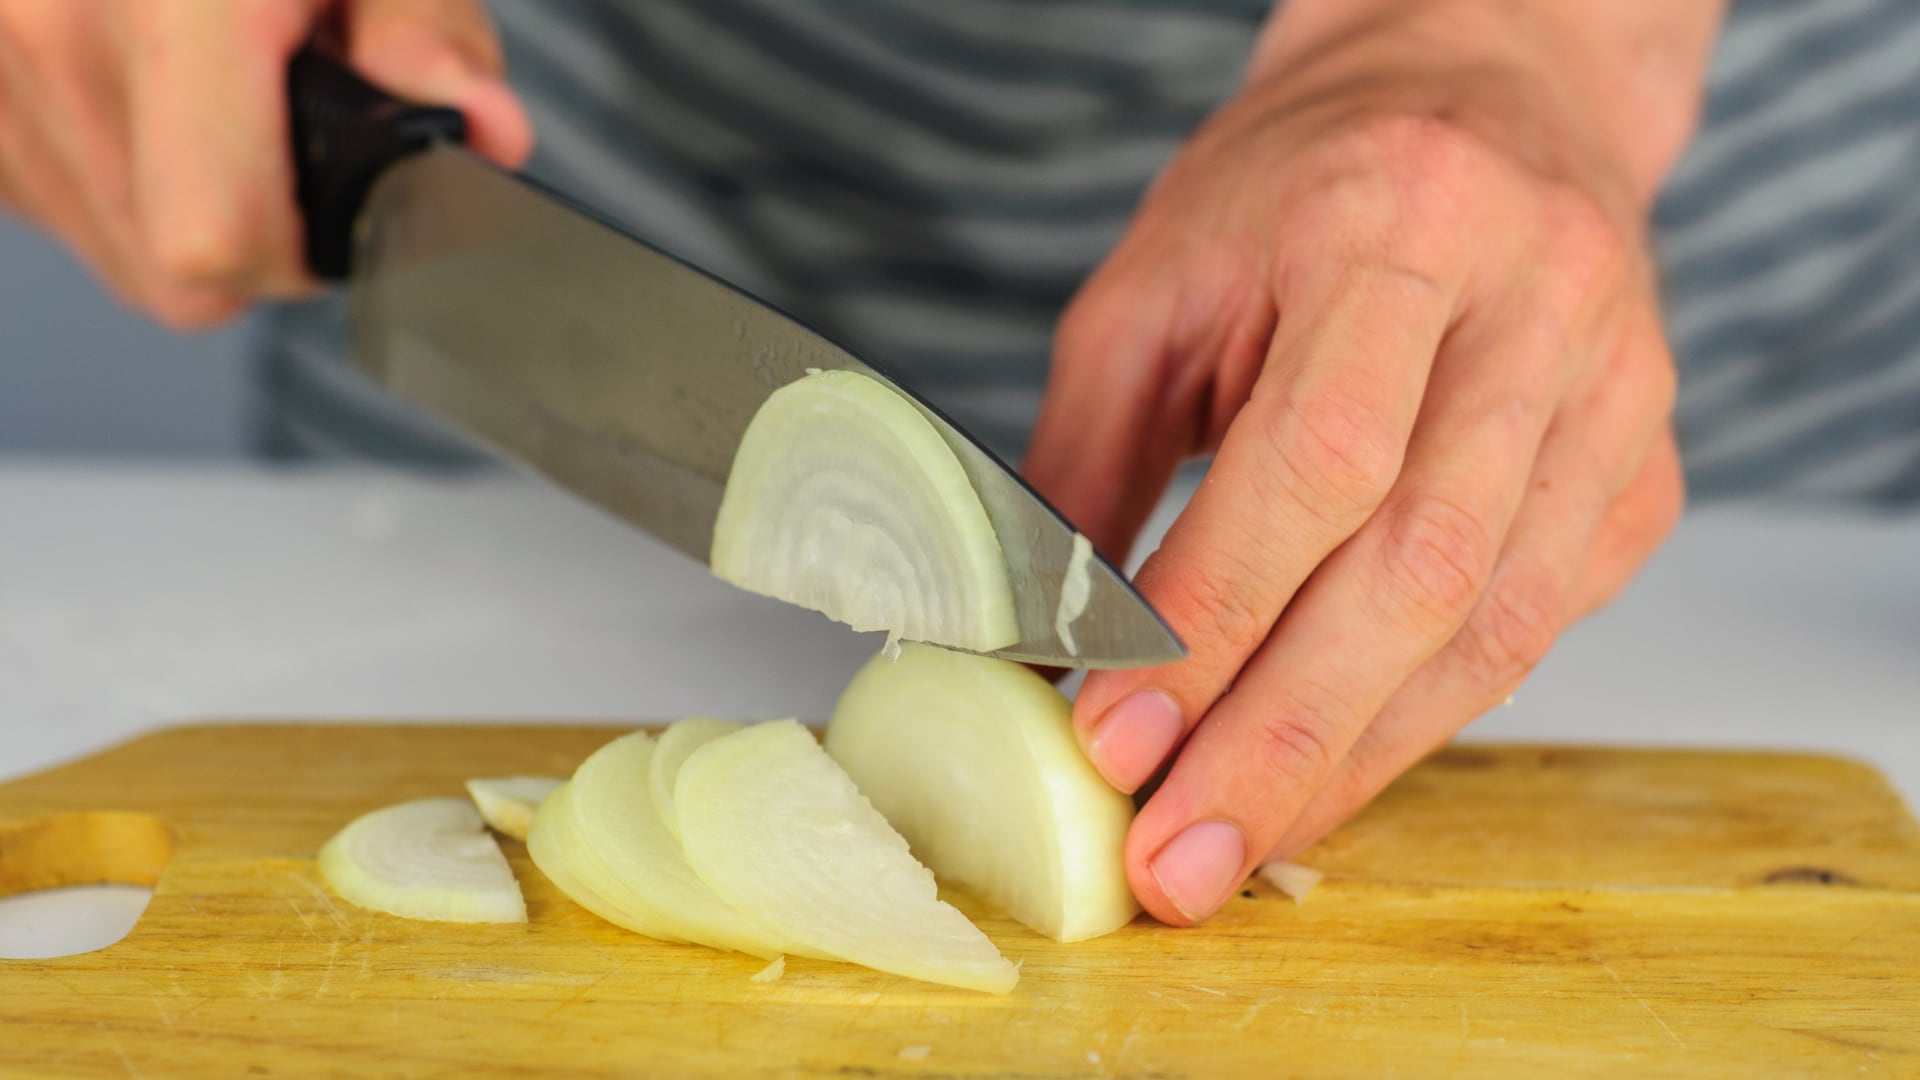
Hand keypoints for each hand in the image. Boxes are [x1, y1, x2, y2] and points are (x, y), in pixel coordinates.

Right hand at [0, 0, 530, 328]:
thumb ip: (426, 30)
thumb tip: (485, 131)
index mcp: (165, 4)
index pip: (215, 243)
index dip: (299, 251)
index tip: (340, 197)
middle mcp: (46, 37)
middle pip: (173, 272)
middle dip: (261, 235)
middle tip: (295, 132)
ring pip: (118, 249)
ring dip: (192, 205)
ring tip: (223, 92)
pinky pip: (60, 201)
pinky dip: (121, 174)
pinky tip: (157, 96)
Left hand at [1024, 0, 1717, 924]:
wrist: (1485, 98)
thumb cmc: (1299, 189)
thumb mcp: (1155, 285)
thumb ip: (1088, 460)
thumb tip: (1033, 643)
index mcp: (1398, 222)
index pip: (1317, 457)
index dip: (1215, 614)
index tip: (1111, 736)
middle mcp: (1537, 303)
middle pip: (1421, 566)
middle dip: (1281, 738)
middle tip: (1174, 861)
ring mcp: (1615, 393)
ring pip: (1495, 621)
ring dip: (1353, 758)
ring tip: (1234, 848)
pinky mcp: (1643, 471)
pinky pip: (1536, 627)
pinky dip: (1421, 719)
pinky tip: (1327, 776)